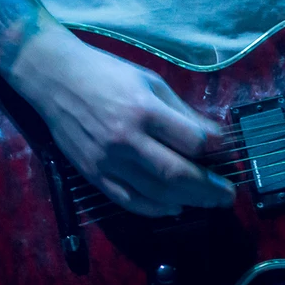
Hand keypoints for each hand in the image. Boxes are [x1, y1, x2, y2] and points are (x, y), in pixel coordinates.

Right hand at [9, 30, 235, 216]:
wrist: (54, 79)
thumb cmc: (108, 75)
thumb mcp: (152, 83)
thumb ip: (184, 113)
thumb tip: (217, 138)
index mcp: (144, 111)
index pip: (193, 141)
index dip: (217, 150)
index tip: (227, 152)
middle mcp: (126, 139)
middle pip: (177, 173)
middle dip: (210, 188)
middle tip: (230, 195)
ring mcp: (107, 160)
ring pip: (156, 192)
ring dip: (189, 201)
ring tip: (210, 203)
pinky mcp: (93, 174)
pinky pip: (128, 200)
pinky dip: (155, 209)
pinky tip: (175, 208)